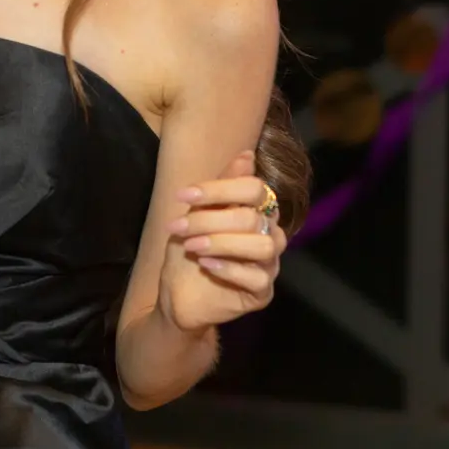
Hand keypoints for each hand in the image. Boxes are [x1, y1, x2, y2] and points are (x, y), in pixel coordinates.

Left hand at [158, 151, 286, 333]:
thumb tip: (248, 155)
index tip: (184, 195)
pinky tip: (207, 265)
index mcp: (258, 211)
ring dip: (221, 243)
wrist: (178, 294)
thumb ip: (222, 189)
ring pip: (262, 246)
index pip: (255, 189)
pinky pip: (258, 278)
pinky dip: (229, 269)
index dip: (220, 188)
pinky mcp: (263, 292)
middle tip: (180, 226)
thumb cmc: (191, 250)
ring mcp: (269, 265)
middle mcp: (270, 235)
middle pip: (252, 217)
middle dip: (210, 219)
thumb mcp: (198, 214)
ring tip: (193, 246)